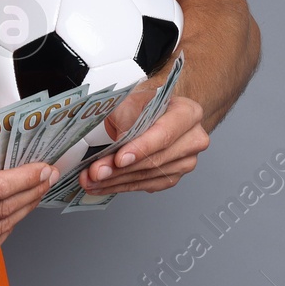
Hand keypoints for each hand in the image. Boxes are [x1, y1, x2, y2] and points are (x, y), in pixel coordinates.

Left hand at [81, 94, 208, 195]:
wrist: (155, 112)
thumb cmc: (146, 104)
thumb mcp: (133, 99)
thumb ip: (125, 117)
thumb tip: (113, 140)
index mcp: (188, 113)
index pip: (165, 133)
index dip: (141, 148)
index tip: (119, 158)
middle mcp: (192, 139)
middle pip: (155, 159)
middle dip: (121, 169)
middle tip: (96, 172)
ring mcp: (185, 161)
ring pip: (148, 176)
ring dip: (117, 181)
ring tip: (92, 181)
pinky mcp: (173, 176)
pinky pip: (146, 185)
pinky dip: (122, 186)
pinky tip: (104, 185)